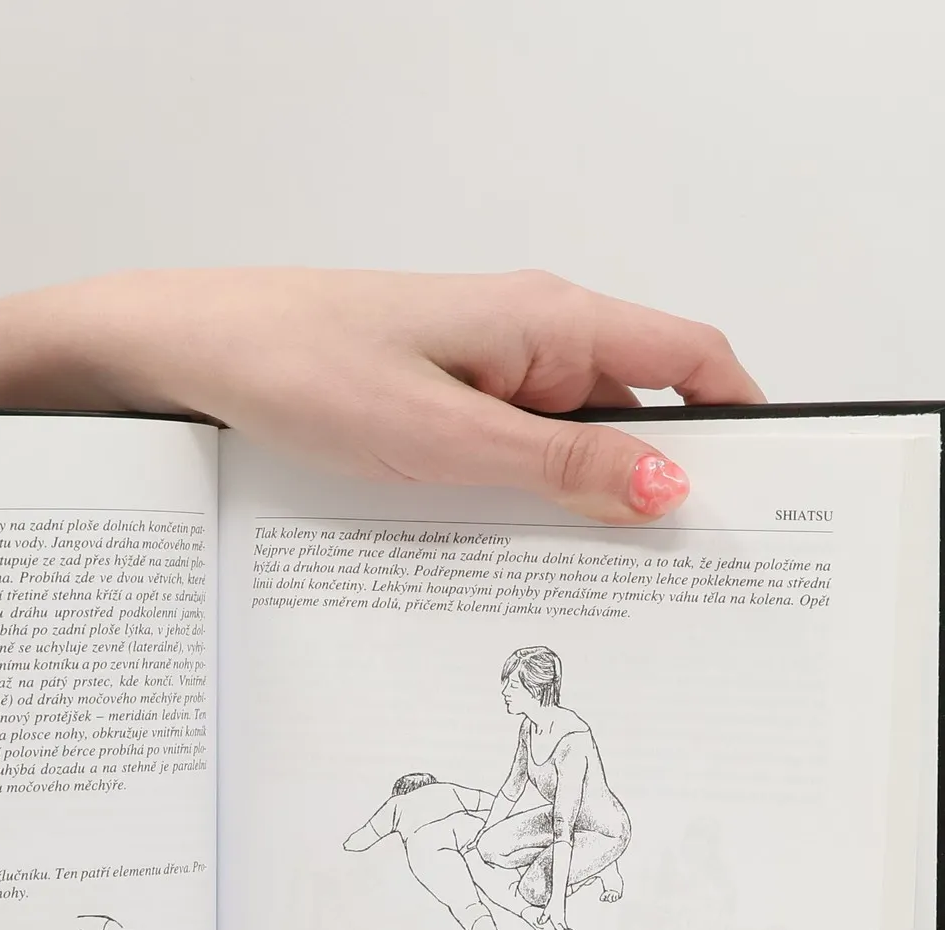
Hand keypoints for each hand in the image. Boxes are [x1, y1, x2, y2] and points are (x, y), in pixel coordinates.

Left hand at [0, 268, 762, 536]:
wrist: (180, 353)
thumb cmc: (296, 368)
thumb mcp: (441, 438)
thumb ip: (561, 468)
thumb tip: (670, 489)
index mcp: (548, 321)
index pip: (692, 354)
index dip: (741, 423)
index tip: (763, 502)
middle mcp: (523, 338)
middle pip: (636, 410)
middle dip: (661, 490)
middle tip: (677, 584)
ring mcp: (475, 373)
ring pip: (564, 444)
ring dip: (582, 508)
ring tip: (588, 592)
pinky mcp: (429, 406)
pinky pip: (503, 458)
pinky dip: (520, 506)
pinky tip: (503, 563)